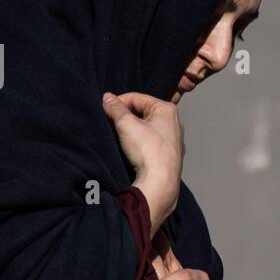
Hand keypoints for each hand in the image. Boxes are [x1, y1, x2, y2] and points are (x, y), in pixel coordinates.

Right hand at [103, 91, 182, 235]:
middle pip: (143, 112)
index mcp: (167, 110)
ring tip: (119, 136)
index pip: (137, 98)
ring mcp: (173, 140)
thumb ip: (115, 108)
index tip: (105, 110)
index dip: (118, 102)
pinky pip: (151, 141)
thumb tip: (107, 98)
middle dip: (125, 116)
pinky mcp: (169, 155)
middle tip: (111, 123)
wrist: (160, 182)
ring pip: (147, 127)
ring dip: (131, 129)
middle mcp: (174, 123)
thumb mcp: (126, 124)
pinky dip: (139, 141)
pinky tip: (131, 148)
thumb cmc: (148, 150)